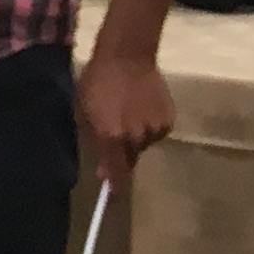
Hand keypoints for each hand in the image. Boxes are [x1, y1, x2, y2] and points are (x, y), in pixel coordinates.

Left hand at [77, 41, 175, 193]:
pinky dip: (149, 126)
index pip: (116, 171)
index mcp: (111, 136)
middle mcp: (136, 137)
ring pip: (144, 144)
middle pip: (130, 158)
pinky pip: (157, 132)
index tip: (113, 198)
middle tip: (113, 131)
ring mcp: (155, 128)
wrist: (127, 55)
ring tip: (127, 112)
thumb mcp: (84, 110)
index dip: (116, 187)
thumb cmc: (97, 80)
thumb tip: (104, 169)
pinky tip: (142, 107)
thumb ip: (93, 140)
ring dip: (135, 137)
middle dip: (121, 152)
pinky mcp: (169, 119)